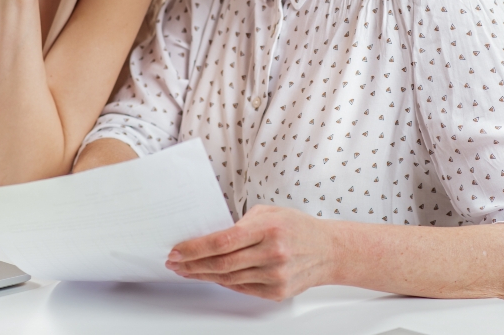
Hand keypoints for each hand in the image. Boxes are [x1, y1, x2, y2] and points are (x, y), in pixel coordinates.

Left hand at [165, 205, 337, 300]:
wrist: (329, 250)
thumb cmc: (297, 227)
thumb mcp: (270, 212)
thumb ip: (242, 224)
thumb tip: (211, 239)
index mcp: (268, 228)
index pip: (222, 241)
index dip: (194, 248)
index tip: (177, 250)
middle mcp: (272, 253)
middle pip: (221, 263)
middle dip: (192, 264)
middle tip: (174, 263)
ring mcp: (275, 275)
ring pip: (228, 278)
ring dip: (203, 275)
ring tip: (187, 270)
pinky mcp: (277, 292)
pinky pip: (242, 288)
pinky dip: (223, 282)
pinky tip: (211, 276)